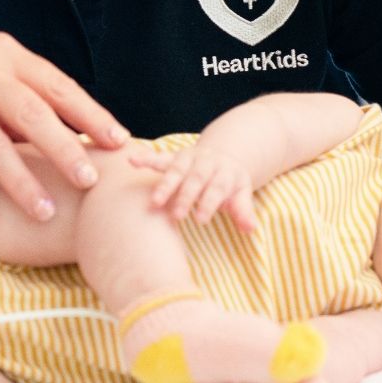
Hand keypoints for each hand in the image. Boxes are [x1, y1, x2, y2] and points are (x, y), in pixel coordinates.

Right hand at [0, 27, 126, 231]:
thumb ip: (28, 92)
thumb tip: (83, 133)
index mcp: (5, 55)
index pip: (57, 85)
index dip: (90, 114)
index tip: (119, 142)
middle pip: (29, 113)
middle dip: (63, 148)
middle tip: (89, 181)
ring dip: (19, 181)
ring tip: (44, 212)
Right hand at [129, 143, 259, 231]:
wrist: (224, 154)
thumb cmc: (230, 183)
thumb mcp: (242, 194)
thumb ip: (244, 211)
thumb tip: (250, 228)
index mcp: (226, 172)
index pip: (217, 188)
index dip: (209, 202)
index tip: (201, 219)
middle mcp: (207, 162)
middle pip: (196, 179)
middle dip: (185, 196)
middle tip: (177, 215)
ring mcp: (190, 158)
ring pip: (176, 170)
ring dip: (164, 185)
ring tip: (154, 201)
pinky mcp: (175, 156)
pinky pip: (159, 157)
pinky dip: (146, 158)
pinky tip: (131, 160)